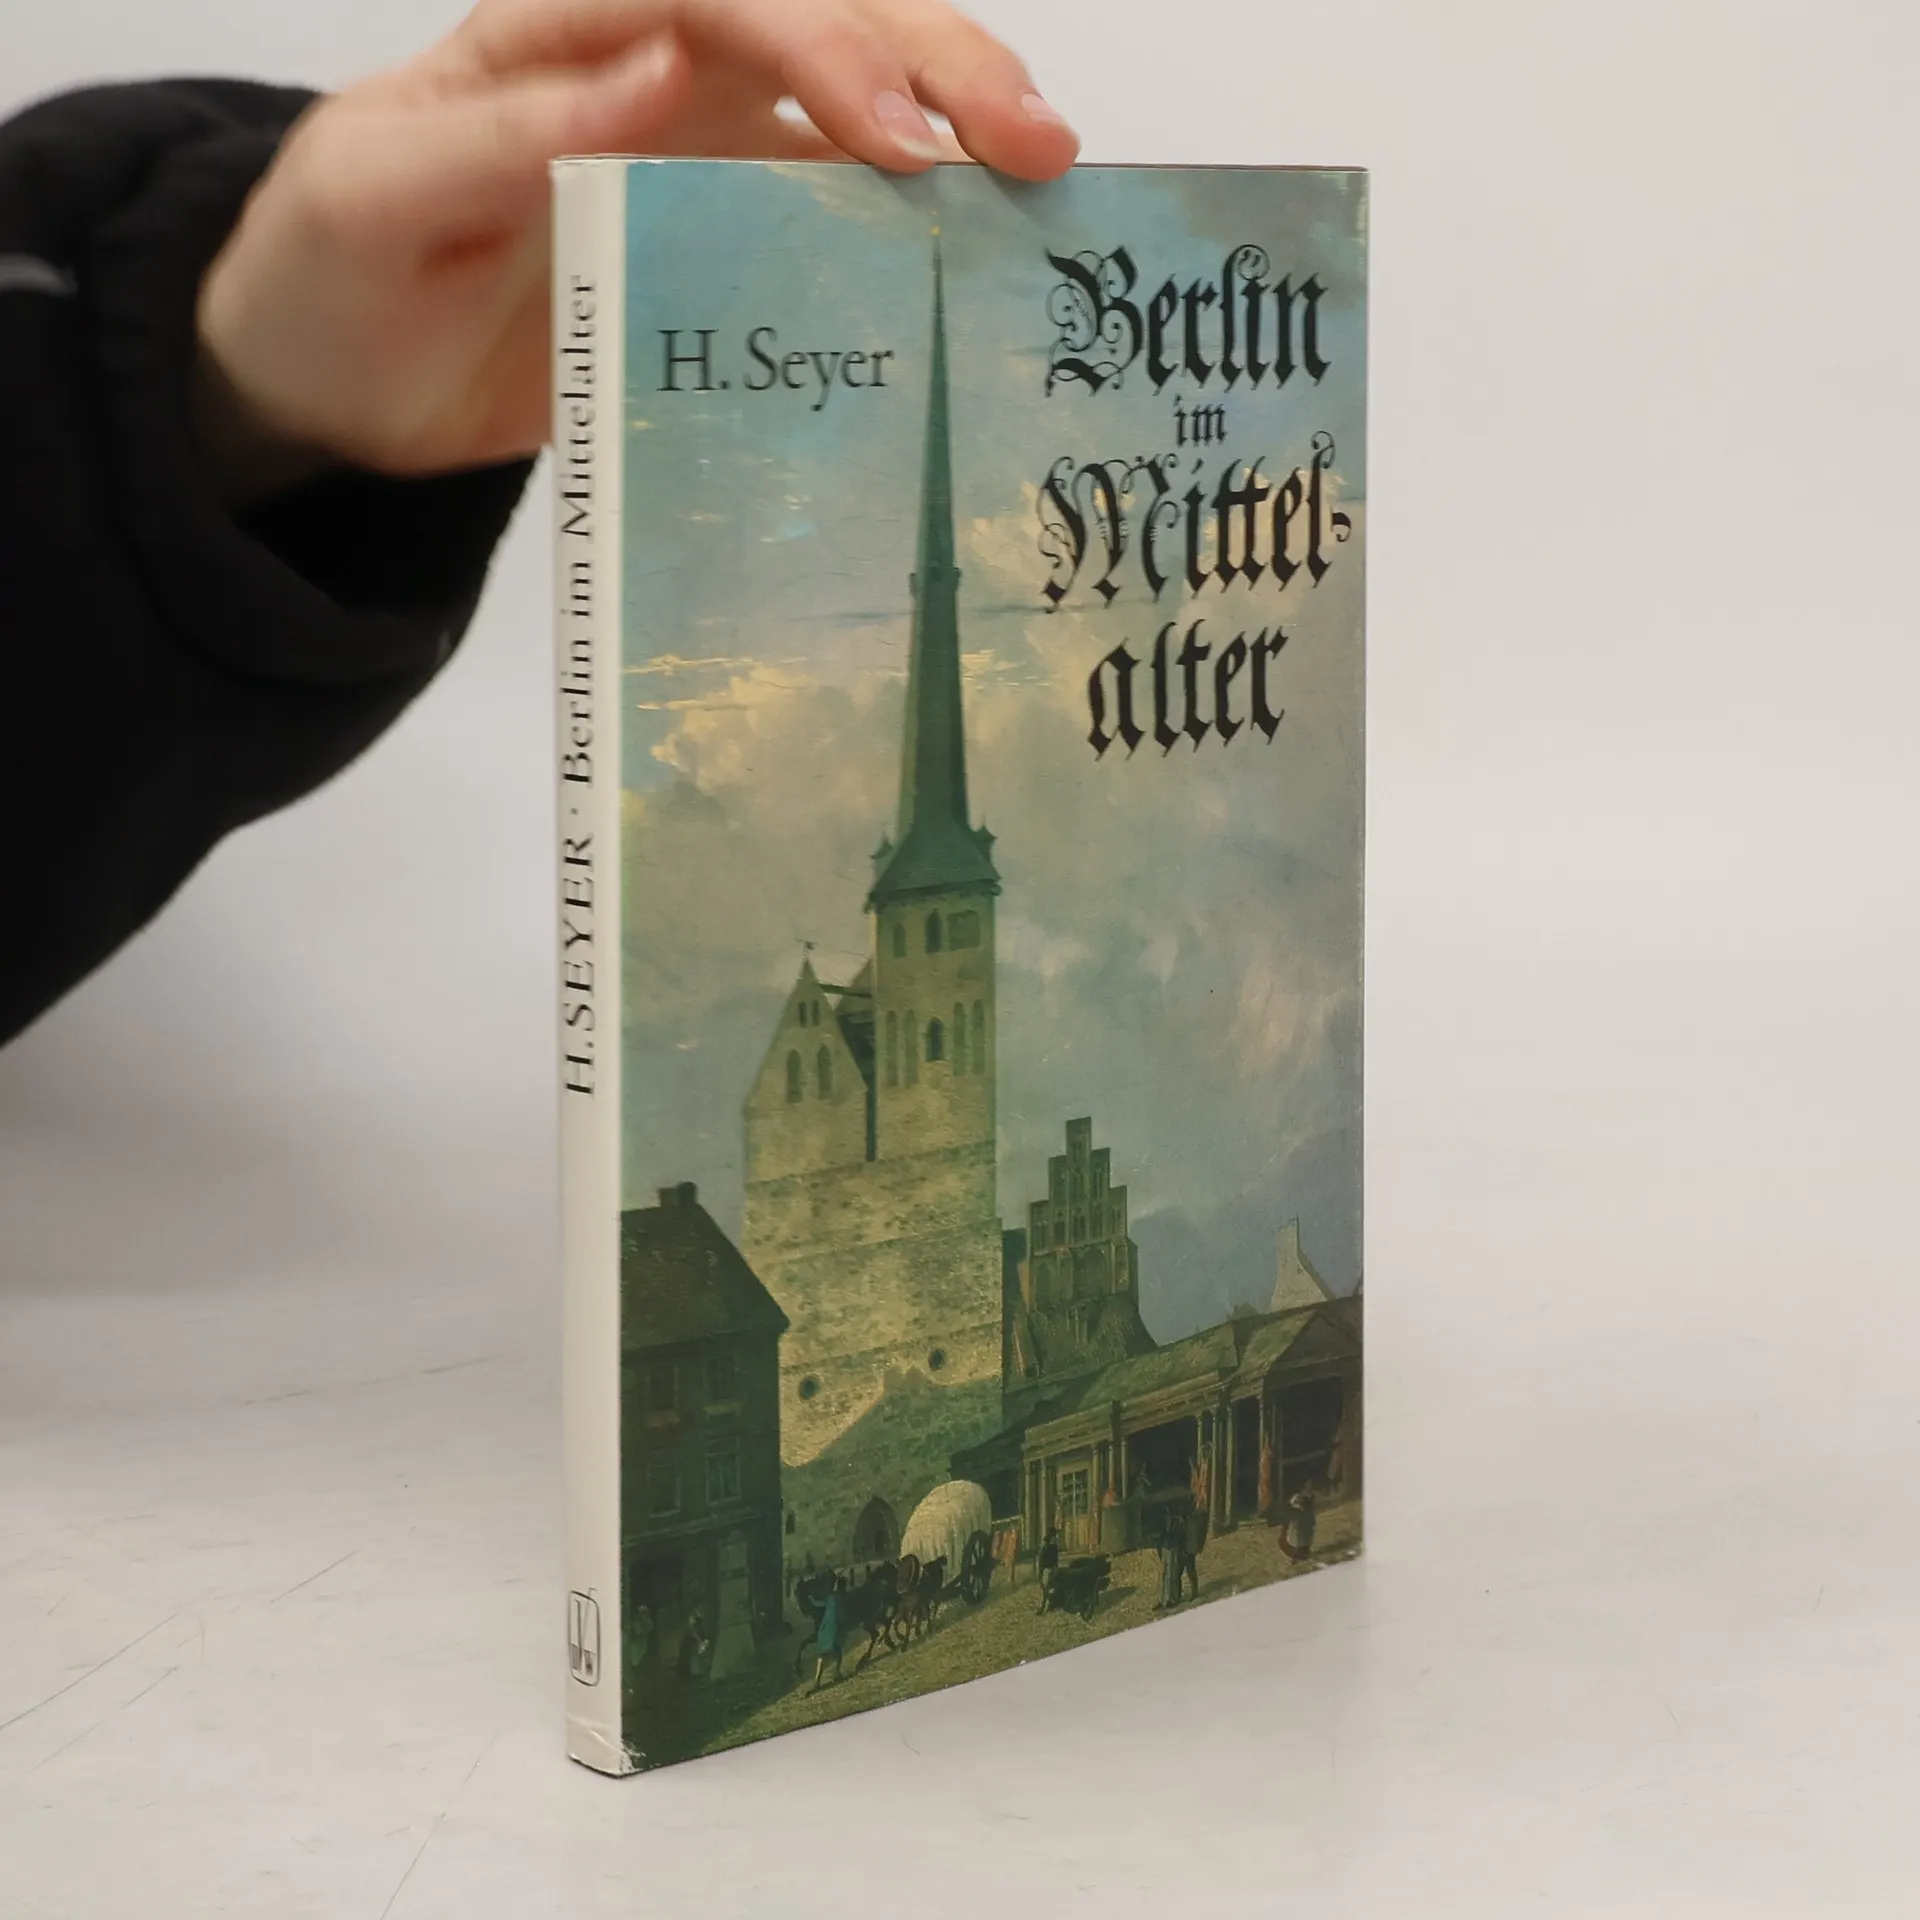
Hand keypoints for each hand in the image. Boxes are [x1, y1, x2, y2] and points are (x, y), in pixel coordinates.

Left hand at [193, 0, 1078, 497]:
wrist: (330, 378)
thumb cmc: (335, 270)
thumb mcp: (385, 195)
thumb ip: (511, 135)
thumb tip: (664, 72)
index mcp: (561, 36)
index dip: (823, 46)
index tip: (900, 133)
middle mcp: (648, 74)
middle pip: (817, 25)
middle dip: (934, 66)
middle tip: (1033, 144)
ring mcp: (693, 156)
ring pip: (849, 112)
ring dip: (953, 135)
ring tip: (1042, 184)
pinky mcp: (716, 242)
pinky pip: (831, 219)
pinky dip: (910, 233)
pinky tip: (975, 260)